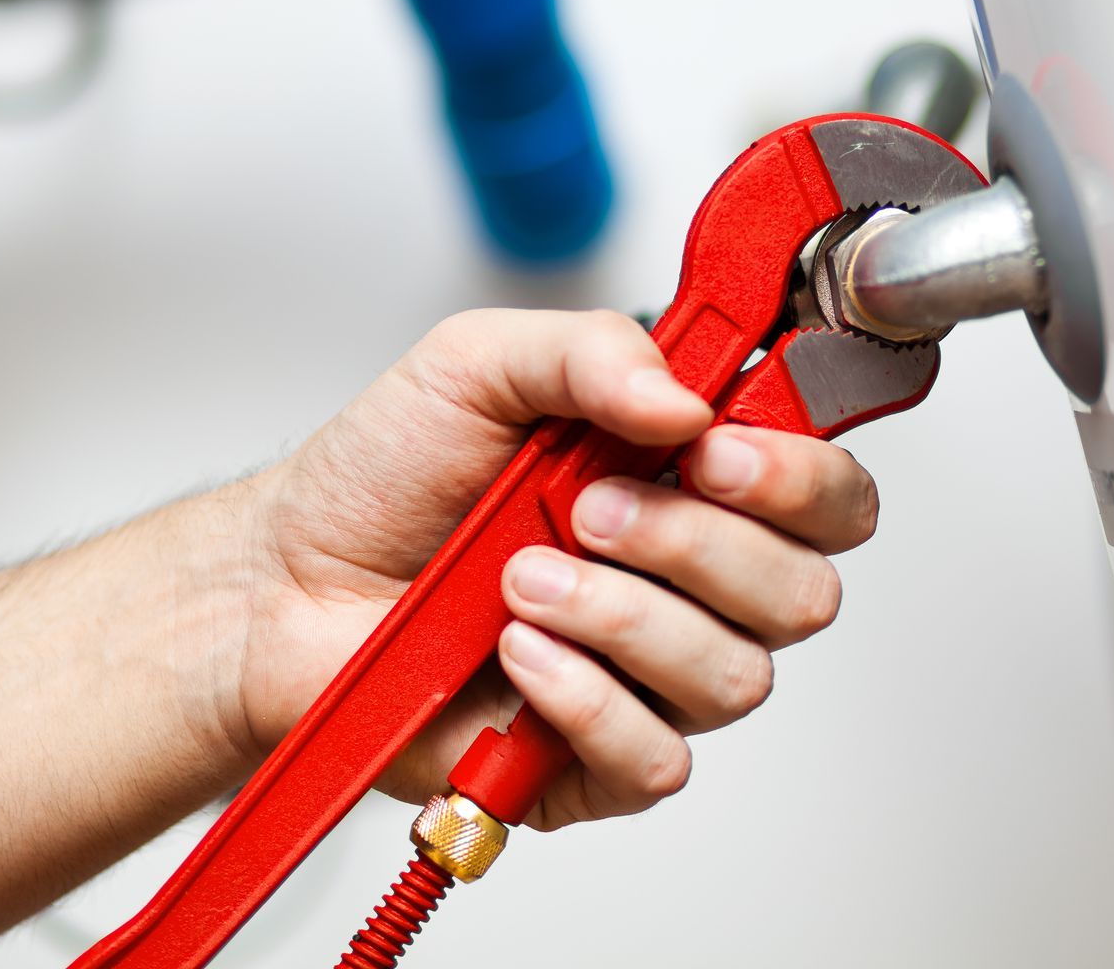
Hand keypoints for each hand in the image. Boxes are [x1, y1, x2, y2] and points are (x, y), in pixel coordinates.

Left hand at [233, 309, 878, 828]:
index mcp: (693, 479)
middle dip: (697, 545)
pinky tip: (517, 660)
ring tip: (522, 581)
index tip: (716, 452)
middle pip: (803, 592)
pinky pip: (658, 759)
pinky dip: (587, 702)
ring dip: (624, 619)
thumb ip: (593, 352)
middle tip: (589, 509)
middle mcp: (691, 580)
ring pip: (735, 676)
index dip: (801, 479)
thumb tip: (689, 401)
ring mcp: (650, 675)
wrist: (285, 582)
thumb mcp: (479, 363)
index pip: (828, 495)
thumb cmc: (386, 477)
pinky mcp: (596, 761)